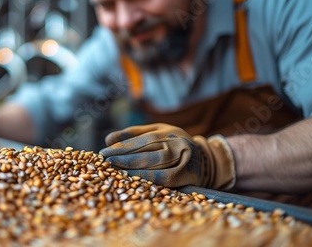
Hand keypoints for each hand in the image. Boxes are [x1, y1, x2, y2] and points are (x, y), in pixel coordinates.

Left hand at [99, 123, 235, 189]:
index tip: (104, 151)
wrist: (206, 160)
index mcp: (168, 131)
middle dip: (123, 156)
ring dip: (132, 168)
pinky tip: (132, 180)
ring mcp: (183, 158)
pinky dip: (146, 178)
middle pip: (146, 150)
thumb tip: (108, 139)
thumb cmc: (174, 145)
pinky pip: (163, 178)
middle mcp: (176, 142)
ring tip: (114, 170)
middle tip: (105, 160)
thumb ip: (134, 134)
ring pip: (154, 163)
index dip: (122, 145)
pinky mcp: (186, 175)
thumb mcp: (157, 133)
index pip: (141, 138)